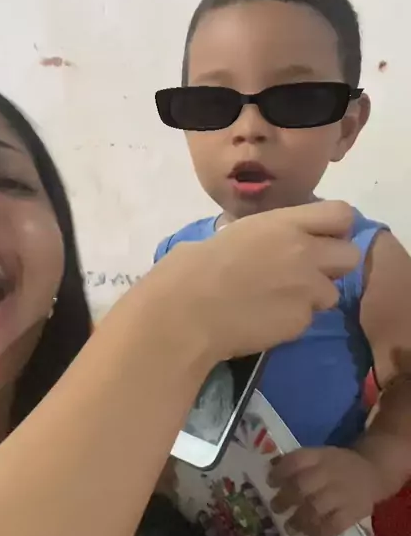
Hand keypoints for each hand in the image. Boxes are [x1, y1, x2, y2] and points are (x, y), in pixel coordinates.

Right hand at [153, 200, 359, 362]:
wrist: (185, 313)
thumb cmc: (190, 269)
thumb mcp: (228, 234)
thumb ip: (261, 236)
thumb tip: (261, 242)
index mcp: (283, 224)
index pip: (341, 214)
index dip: (335, 228)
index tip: (318, 238)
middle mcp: (304, 252)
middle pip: (350, 255)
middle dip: (333, 265)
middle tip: (307, 274)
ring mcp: (306, 289)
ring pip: (332, 293)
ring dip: (313, 297)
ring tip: (280, 301)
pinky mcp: (301, 322)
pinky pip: (308, 319)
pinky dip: (292, 320)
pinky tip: (265, 320)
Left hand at [268, 446, 384, 535]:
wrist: (372, 472)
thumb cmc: (336, 465)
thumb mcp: (318, 456)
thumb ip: (294, 463)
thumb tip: (269, 469)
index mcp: (320, 456)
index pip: (296, 461)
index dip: (280, 472)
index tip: (270, 482)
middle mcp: (330, 473)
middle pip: (302, 486)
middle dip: (285, 500)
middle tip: (275, 508)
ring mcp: (342, 494)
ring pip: (316, 509)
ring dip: (298, 520)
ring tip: (289, 527)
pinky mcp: (354, 513)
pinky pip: (334, 526)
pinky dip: (319, 533)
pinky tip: (310, 535)